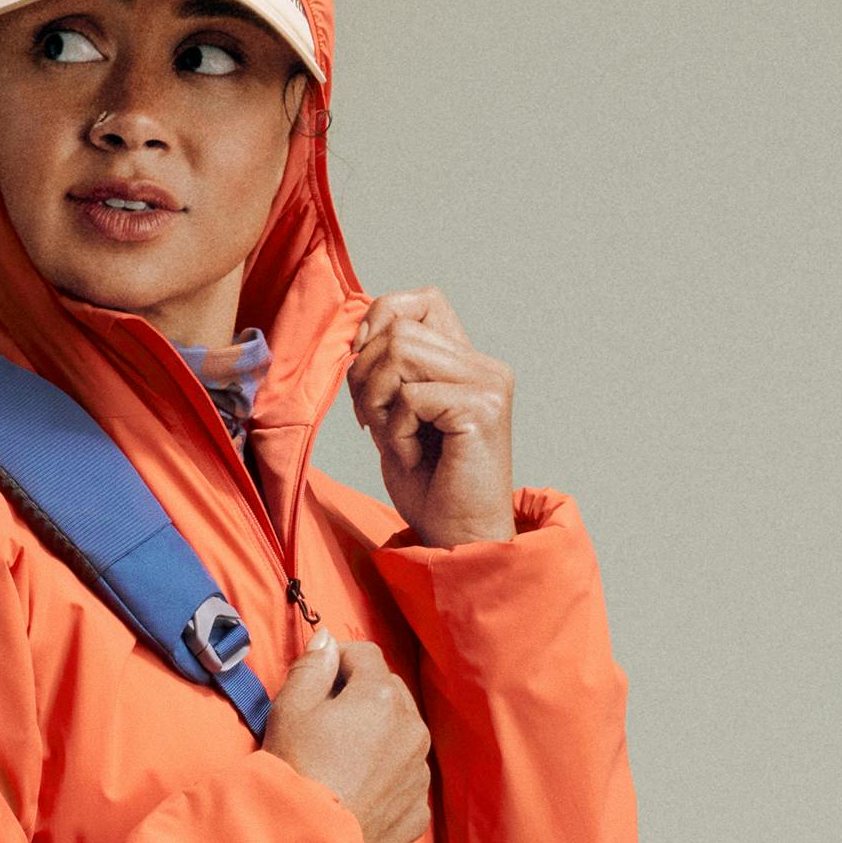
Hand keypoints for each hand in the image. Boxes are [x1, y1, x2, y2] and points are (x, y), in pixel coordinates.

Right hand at [264, 629, 431, 842]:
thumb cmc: (295, 773)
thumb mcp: (289, 710)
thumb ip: (312, 666)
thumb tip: (328, 641)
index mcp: (381, 696)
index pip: (365, 655)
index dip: (338, 661)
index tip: (317, 678)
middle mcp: (411, 728)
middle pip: (390, 692)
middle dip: (363, 696)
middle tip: (327, 722)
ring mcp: (419, 771)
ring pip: (402, 734)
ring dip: (379, 735)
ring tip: (343, 759)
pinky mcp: (418, 808)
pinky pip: (405, 778)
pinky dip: (387, 777)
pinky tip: (358, 790)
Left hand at [346, 291, 516, 547]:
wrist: (461, 540)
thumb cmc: (431, 489)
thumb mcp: (396, 420)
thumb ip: (385, 377)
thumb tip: (354, 341)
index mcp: (466, 363)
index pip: (421, 301)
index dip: (380, 321)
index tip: (361, 366)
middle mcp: (483, 366)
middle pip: (399, 329)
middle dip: (366, 377)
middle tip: (374, 424)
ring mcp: (487, 384)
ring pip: (400, 352)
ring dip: (380, 401)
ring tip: (396, 440)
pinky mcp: (482, 409)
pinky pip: (410, 396)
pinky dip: (397, 431)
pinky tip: (414, 458)